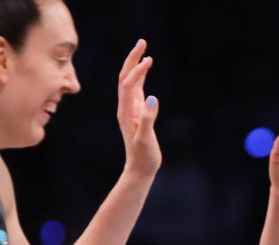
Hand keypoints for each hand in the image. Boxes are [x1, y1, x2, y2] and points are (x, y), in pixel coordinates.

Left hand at [116, 39, 160, 175]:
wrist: (139, 169)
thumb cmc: (144, 157)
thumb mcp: (146, 139)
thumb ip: (148, 118)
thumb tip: (153, 97)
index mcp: (126, 112)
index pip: (128, 84)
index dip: (138, 71)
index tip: (150, 60)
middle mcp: (125, 107)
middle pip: (125, 77)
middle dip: (132, 59)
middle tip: (142, 42)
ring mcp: (131, 109)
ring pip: (130, 80)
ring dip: (135, 64)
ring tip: (144, 49)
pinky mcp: (137, 112)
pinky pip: (137, 89)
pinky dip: (141, 76)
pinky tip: (146, 68)